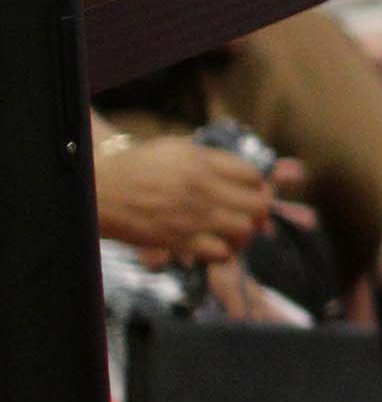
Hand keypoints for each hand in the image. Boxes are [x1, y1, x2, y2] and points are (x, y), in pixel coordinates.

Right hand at [94, 130, 294, 267]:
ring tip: (234, 228)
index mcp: (202, 164)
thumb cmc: (138, 166)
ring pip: (244, 229)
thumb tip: (243, 169)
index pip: (253, 175)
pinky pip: (220, 253)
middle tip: (251, 211)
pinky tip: (215, 243)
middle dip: (259, 208)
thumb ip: (212, 157)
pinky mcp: (180, 241)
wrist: (102, 190)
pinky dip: (224, 250)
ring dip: (244, 230)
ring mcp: (193, 218)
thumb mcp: (177, 148)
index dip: (258, 183)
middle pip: (257, 204)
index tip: (253, 188)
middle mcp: (202, 190)